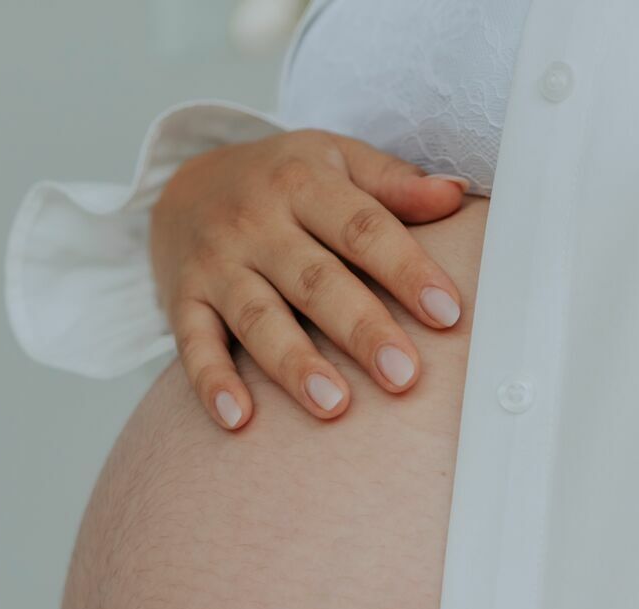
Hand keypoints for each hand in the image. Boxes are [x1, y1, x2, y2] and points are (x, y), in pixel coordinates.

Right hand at [151, 129, 469, 428]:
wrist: (184, 183)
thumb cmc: (283, 181)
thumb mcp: (336, 160)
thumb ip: (394, 183)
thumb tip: (456, 194)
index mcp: (303, 182)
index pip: (362, 228)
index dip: (406, 270)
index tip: (448, 313)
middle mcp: (255, 222)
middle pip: (314, 280)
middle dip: (360, 330)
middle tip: (402, 376)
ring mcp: (215, 263)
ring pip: (257, 317)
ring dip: (294, 363)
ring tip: (334, 405)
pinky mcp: (181, 299)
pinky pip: (194, 344)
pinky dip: (212, 382)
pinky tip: (239, 419)